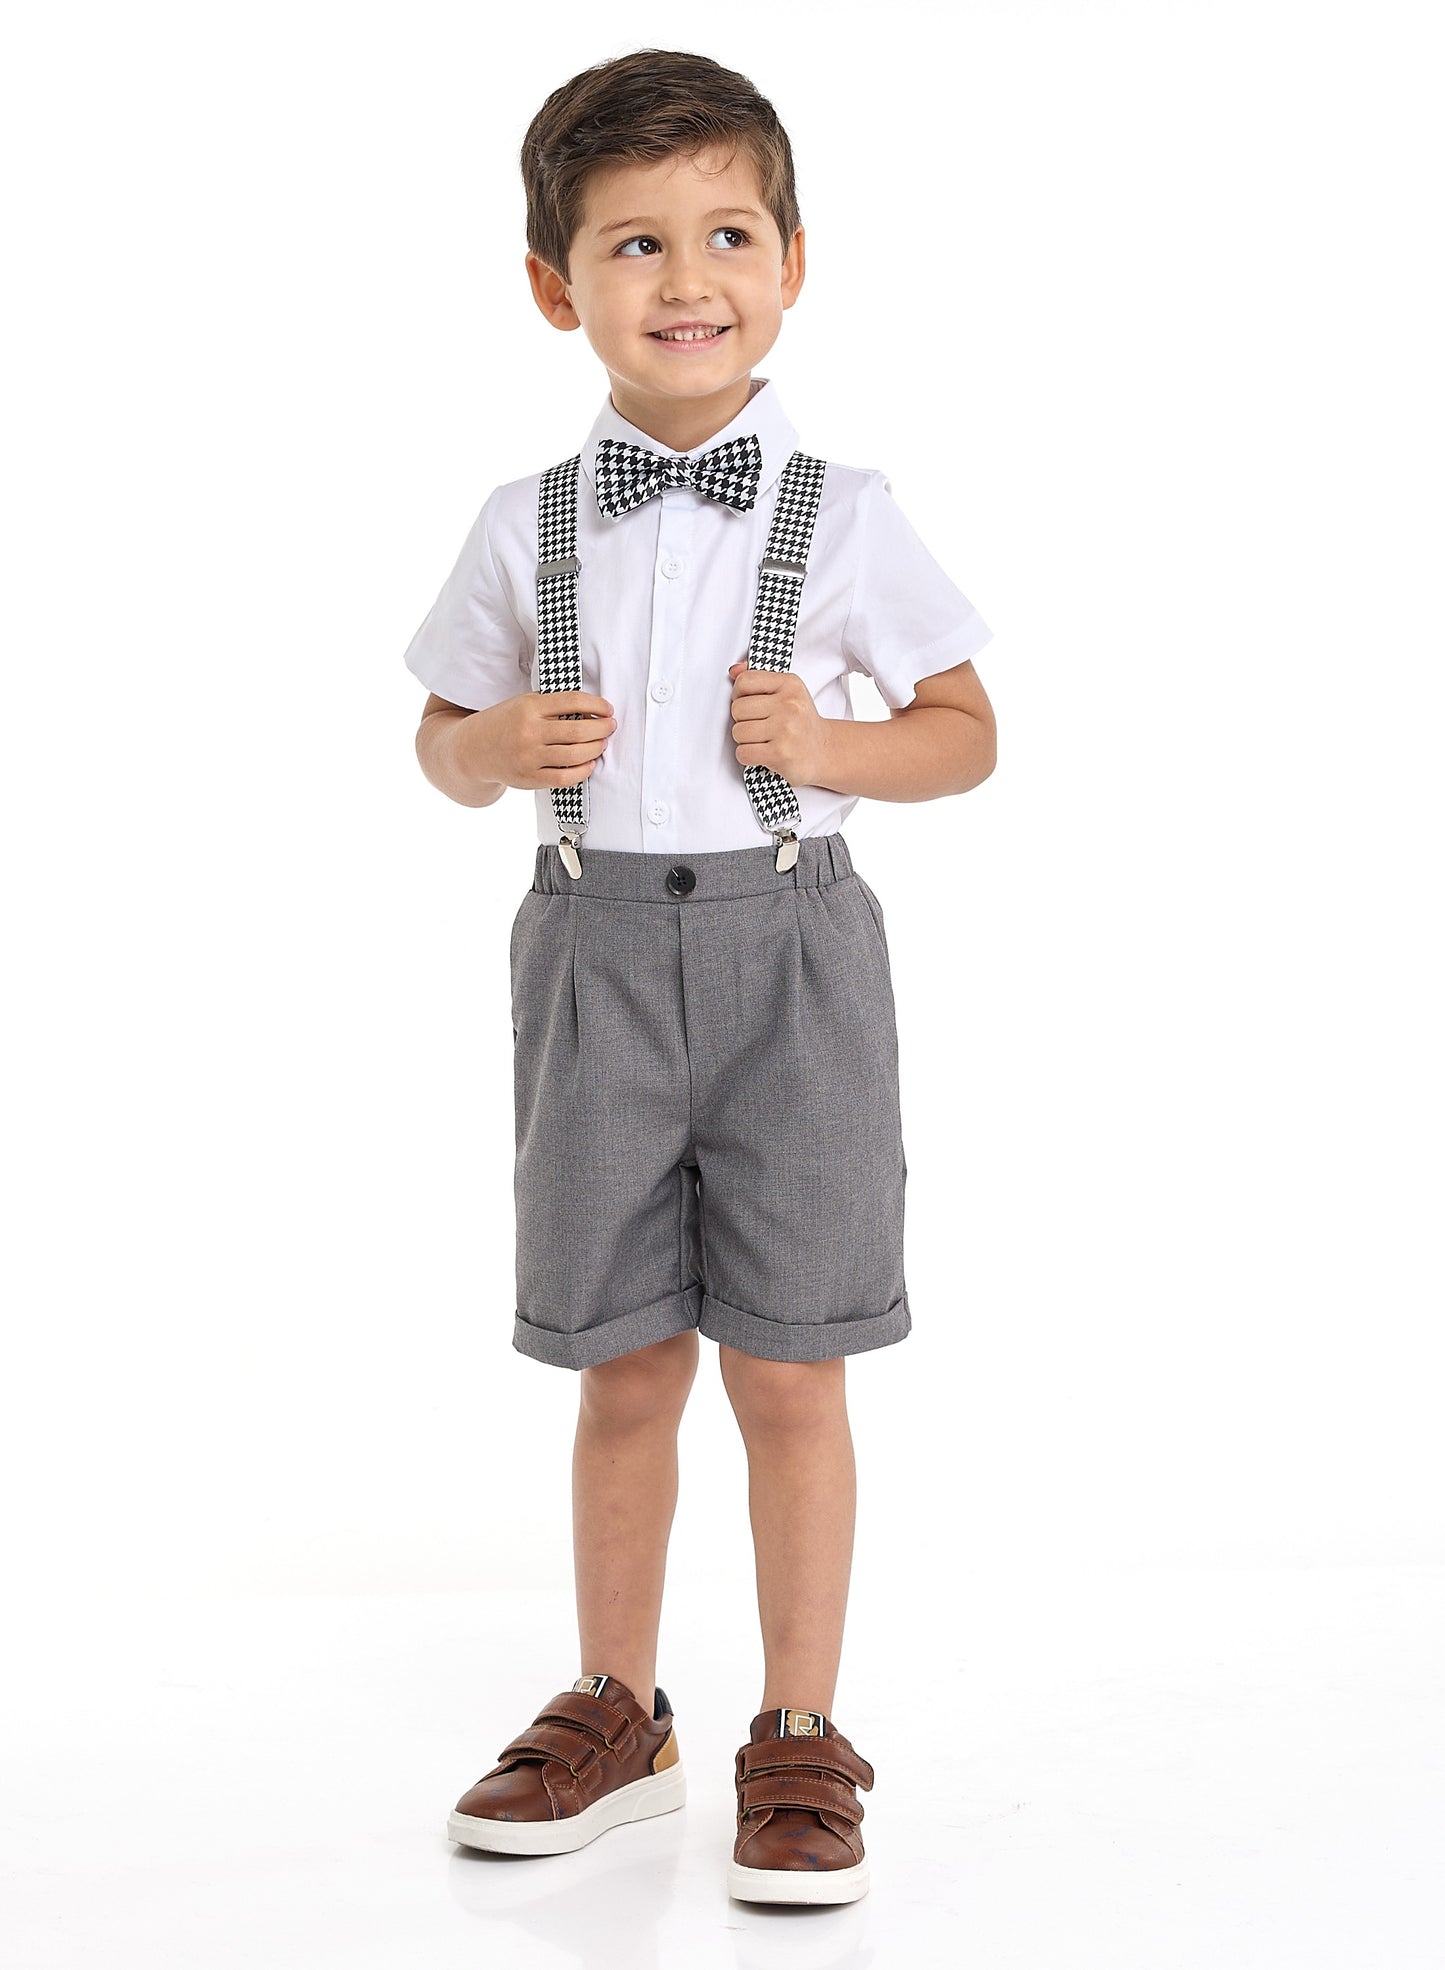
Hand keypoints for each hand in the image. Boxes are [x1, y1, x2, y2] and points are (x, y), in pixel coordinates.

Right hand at [460, 689, 615, 791]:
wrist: (473, 749)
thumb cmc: (504, 723)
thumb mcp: (523, 704)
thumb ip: (552, 706)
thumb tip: (591, 713)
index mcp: (528, 708)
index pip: (572, 702)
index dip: (596, 705)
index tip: (608, 709)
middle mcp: (529, 732)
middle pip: (578, 731)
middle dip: (602, 729)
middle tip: (610, 727)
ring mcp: (529, 757)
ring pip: (575, 755)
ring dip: (595, 749)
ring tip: (601, 744)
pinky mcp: (530, 778)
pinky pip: (565, 778)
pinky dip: (583, 771)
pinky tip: (589, 763)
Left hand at [727, 660, 828, 786]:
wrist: (823, 751)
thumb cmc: (800, 722)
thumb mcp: (786, 693)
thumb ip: (759, 679)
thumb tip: (734, 671)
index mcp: (790, 684)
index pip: (745, 681)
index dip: (739, 695)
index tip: (749, 704)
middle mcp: (790, 705)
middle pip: (738, 709)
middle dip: (742, 720)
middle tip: (758, 725)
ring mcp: (786, 729)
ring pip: (738, 732)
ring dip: (745, 740)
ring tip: (762, 740)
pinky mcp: (781, 753)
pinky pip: (743, 752)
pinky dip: (747, 756)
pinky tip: (762, 753)